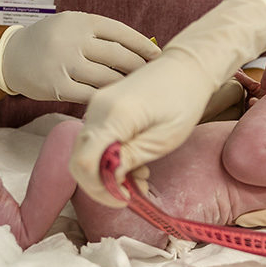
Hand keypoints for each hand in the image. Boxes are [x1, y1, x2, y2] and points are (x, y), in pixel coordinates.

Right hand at [0, 12, 160, 102]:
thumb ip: (100, 35)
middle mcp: (73, 40)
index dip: (143, 45)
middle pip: (118, 56)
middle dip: (139, 67)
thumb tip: (140, 48)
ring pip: (107, 77)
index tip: (157, 55)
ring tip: (135, 89)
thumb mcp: (72, 26)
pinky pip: (90, 94)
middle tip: (151, 76)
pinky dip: (104, 97)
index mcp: (80, 21)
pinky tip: (114, 99)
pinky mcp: (57, 86)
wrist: (10, 56)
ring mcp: (64, 64)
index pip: (121, 32)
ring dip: (124, 85)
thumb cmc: (50, 41)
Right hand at [71, 0, 265, 205]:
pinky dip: (108, 158)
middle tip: (133, 192)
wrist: (186, 67)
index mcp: (114, 115)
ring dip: (107, 172)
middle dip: (103, 185)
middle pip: (79, 160)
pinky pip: (94, 140)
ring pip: (85, 152)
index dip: (100, 189)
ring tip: (140, 176)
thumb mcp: (163, 139)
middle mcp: (96, 109)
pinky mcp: (100, 108)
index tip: (125, 198)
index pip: (85, 163)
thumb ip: (130, 159)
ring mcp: (95, 107)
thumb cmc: (183, 101)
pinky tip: (133, 162)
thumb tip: (107, 178)